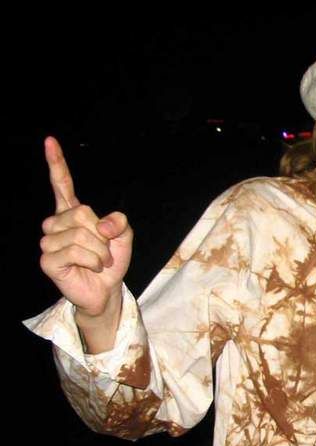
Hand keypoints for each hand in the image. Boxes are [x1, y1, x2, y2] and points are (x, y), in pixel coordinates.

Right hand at [39, 137, 132, 335]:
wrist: (106, 289)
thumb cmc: (110, 261)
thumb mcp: (124, 236)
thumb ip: (119, 222)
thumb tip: (102, 225)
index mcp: (72, 213)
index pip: (62, 185)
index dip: (56, 164)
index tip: (50, 141)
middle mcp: (56, 224)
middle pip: (82, 212)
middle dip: (103, 234)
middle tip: (105, 250)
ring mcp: (49, 242)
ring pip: (81, 234)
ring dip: (100, 251)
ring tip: (99, 261)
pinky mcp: (48, 260)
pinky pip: (75, 251)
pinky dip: (93, 260)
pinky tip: (92, 267)